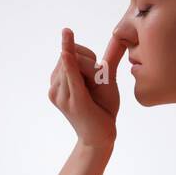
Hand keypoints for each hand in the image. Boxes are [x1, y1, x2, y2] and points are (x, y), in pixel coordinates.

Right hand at [48, 28, 125, 146]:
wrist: (101, 137)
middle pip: (72, 55)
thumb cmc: (102, 109)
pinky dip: (70, 64)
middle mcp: (55, 87)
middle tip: (94, 90)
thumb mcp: (106, 80)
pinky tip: (67, 53)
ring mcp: (61, 94)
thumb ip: (109, 58)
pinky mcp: (74, 100)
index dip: (87, 58)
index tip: (93, 79)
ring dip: (92, 72)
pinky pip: (71, 76)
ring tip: (93, 95)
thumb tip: (120, 36)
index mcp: (58, 80)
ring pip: (75, 63)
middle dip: (88, 63)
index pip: (72, 53)